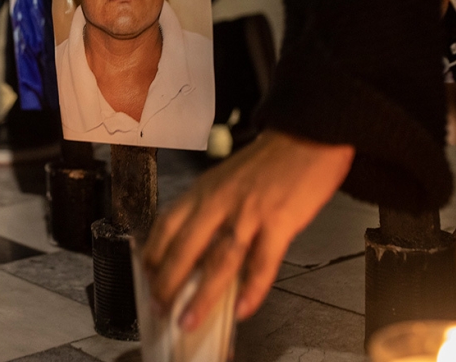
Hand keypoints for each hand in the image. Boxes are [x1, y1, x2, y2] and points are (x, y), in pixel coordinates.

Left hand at [141, 130, 352, 327]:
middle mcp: (220, 201)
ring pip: (218, 262)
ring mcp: (249, 212)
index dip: (153, 255)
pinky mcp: (279, 221)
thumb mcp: (226, 179)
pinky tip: (242, 309)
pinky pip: (262, 263)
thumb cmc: (268, 161)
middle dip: (168, 283)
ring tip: (190, 319)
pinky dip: (252, 290)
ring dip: (202, 296)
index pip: (166, 226)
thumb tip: (196, 250)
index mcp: (204, 190)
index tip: (147, 278)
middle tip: (159, 307)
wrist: (307, 136)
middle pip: (185, 249)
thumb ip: (210, 210)